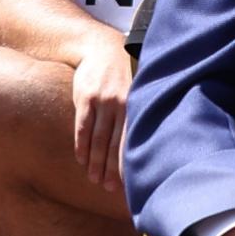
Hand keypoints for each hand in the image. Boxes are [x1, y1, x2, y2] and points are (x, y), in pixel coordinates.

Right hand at [66, 35, 137, 194]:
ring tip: (95, 180)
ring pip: (98, 139)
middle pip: (115, 144)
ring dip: (95, 162)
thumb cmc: (125, 72)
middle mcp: (121, 104)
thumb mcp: (140, 88)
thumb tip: (152, 142)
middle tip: (109, 188)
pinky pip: (83, 128)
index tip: (129, 182)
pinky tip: (82, 160)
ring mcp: (102, 101)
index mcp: (138, 104)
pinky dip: (82, 146)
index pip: (133, 140)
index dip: (130, 162)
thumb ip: (143, 111)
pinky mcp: (85, 99)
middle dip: (111, 168)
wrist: (101, 47)